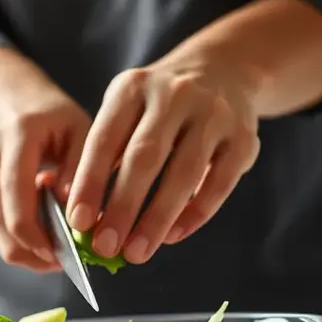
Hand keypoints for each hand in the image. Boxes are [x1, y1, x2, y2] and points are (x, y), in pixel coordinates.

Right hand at [0, 84, 90, 271]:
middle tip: (60, 261)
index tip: (61, 255)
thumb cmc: (55, 119)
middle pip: (0, 220)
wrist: (13, 100)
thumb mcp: (81, 133)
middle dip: (31, 249)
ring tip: (53, 245)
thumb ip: (80, 172)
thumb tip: (75, 219)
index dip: (35, 234)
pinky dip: (14, 235)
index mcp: (18, 133)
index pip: (16, 196)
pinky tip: (36, 225)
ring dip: (23, 246)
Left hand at [66, 62, 259, 264]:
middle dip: (122, 207)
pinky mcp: (244, 138)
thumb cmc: (159, 105)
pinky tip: (172, 236)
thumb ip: (107, 155)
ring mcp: (214, 114)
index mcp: (133, 87)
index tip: (77, 222)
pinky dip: (195, 214)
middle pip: (144, 158)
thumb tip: (87, 218)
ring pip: (184, 173)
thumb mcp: (126, 109)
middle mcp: (174, 94)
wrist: (223, 69)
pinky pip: (219, 183)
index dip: (90, 183)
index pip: (105, 139)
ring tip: (136, 252)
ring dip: (157, 218)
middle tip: (104, 247)